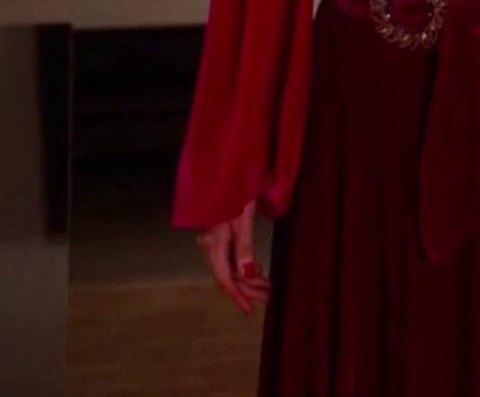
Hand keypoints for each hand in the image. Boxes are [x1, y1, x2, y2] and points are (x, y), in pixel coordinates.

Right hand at [195, 199, 269, 313]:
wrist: (226, 169)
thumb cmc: (235, 190)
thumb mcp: (242, 219)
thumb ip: (244, 248)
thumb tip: (247, 276)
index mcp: (213, 243)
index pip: (224, 277)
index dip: (237, 295)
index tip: (250, 310)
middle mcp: (210, 245)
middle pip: (228, 275)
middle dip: (248, 289)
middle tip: (269, 297)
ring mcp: (213, 241)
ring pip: (230, 267)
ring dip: (248, 279)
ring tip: (267, 288)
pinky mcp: (219, 235)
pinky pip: (230, 257)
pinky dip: (244, 267)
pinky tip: (257, 272)